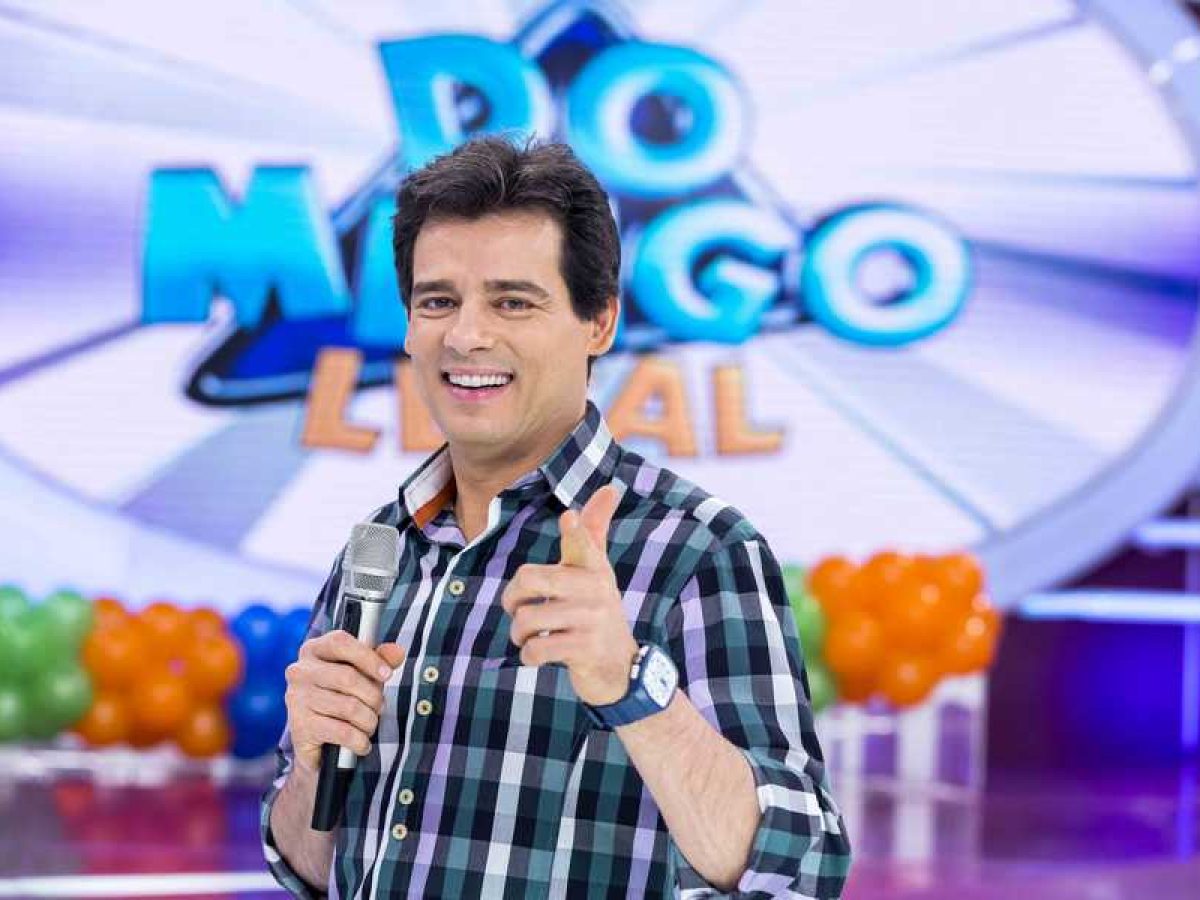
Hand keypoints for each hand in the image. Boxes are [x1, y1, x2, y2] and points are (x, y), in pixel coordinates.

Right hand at [283, 631, 405, 772]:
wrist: (315, 740)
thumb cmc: (341, 696)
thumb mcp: (362, 674)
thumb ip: (380, 660)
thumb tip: (397, 651)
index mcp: (313, 650)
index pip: (340, 643)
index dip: (368, 657)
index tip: (387, 674)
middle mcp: (300, 671)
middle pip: (348, 677)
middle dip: (373, 696)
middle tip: (379, 707)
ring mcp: (296, 699)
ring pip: (349, 707)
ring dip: (369, 720)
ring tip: (370, 725)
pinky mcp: (300, 727)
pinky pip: (342, 732)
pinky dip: (359, 740)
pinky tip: (362, 743)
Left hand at [500, 484, 638, 705]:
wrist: (620, 666)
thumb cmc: (597, 610)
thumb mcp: (596, 571)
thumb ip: (593, 532)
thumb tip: (610, 487)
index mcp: (594, 567)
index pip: (583, 543)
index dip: (573, 532)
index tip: (568, 518)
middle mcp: (596, 590)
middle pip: (528, 579)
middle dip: (512, 599)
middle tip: (517, 609)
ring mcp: (592, 620)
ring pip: (527, 618)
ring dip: (519, 634)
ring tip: (530, 636)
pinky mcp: (585, 649)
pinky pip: (537, 648)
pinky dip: (529, 655)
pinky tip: (539, 654)